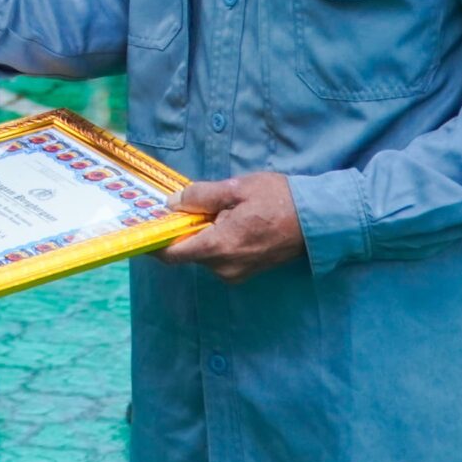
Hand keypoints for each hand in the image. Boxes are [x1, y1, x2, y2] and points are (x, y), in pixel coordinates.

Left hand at [156, 172, 303, 282]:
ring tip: (215, 209)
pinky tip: (227, 221)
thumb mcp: (237, 188)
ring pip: (203, 254)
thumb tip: (172, 203)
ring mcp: (236, 273)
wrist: (317, 220)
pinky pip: (219, 258)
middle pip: (187, 252)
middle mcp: (224, 267)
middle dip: (181, 231)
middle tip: (182, 205)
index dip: (154, 243)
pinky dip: (215, 241)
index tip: (144, 228)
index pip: (172, 254)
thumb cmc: (279, 200)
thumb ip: (201, 196)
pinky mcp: (246, 272)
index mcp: (220, 246)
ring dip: (200, 235)